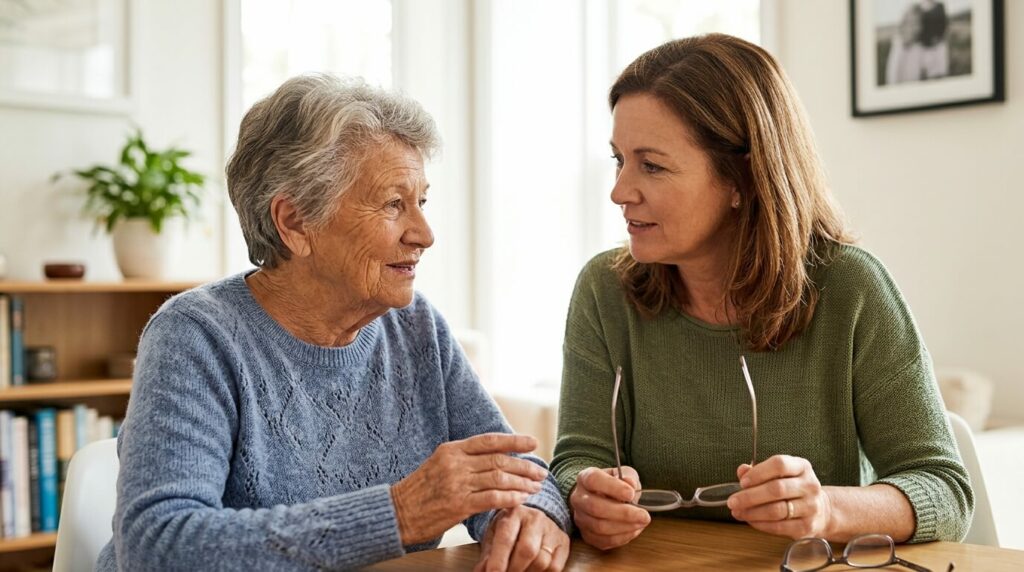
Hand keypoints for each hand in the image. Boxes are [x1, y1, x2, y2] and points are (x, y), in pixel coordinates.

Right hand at [391, 433, 547, 543]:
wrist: (397, 512)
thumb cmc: (421, 490)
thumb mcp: (439, 464)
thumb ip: (464, 459)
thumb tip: (494, 458)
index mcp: (452, 449)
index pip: (489, 440)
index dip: (514, 440)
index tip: (533, 443)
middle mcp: (456, 463)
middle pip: (499, 460)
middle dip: (524, 466)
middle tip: (540, 472)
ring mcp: (457, 484)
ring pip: (499, 479)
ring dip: (521, 483)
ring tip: (535, 487)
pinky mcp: (458, 505)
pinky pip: (492, 499)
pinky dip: (510, 498)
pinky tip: (521, 500)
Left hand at [474, 505, 569, 571]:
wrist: (531, 519)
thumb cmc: (509, 530)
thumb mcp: (494, 537)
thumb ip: (487, 556)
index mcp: (513, 513)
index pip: (506, 538)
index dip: (498, 560)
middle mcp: (535, 518)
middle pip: (527, 550)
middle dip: (514, 570)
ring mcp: (551, 529)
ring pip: (542, 560)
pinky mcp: (563, 541)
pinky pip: (555, 566)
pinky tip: (532, 571)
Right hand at [569, 466, 650, 549]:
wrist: (601, 497)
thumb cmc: (614, 485)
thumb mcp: (623, 473)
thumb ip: (628, 476)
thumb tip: (630, 484)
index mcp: (585, 478)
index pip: (593, 480)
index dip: (612, 487)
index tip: (631, 493)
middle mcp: (578, 498)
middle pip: (595, 507)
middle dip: (623, 513)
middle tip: (644, 515)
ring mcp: (580, 518)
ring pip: (599, 527)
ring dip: (625, 527)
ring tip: (642, 522)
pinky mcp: (586, 535)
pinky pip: (603, 541)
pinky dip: (622, 537)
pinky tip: (634, 530)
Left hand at [727, 455, 834, 538]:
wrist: (820, 511)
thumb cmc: (792, 489)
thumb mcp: (779, 474)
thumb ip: (758, 471)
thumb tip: (742, 470)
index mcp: (802, 467)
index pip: (779, 464)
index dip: (758, 473)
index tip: (742, 482)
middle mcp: (809, 485)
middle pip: (776, 489)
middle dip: (750, 496)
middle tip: (732, 501)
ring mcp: (811, 507)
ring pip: (777, 510)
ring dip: (752, 512)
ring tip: (737, 512)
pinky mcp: (807, 526)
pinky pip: (779, 526)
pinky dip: (760, 524)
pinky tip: (750, 520)